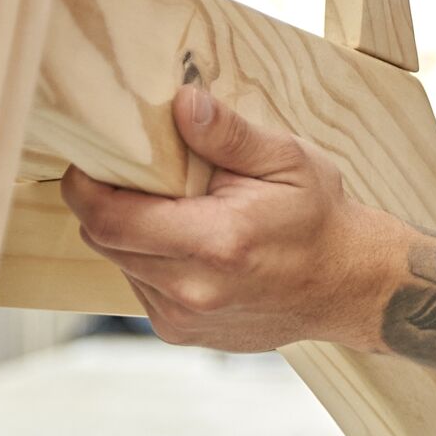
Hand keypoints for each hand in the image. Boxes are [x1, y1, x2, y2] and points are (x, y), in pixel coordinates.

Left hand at [59, 85, 409, 353]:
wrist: (350, 285)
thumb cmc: (320, 217)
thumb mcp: (288, 159)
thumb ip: (229, 134)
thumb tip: (183, 103)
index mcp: (217, 242)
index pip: (110, 219)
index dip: (85, 186)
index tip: (93, 157)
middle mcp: (194, 289)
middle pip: (104, 240)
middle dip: (106, 201)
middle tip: (132, 170)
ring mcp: (185, 318)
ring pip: (119, 263)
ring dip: (130, 232)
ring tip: (173, 207)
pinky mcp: (183, 332)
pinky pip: (140, 285)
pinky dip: (150, 259)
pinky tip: (188, 242)